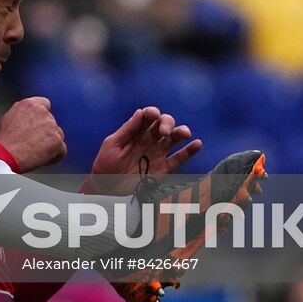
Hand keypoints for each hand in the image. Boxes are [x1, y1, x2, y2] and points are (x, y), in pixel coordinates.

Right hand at [0, 97, 67, 171]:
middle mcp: (43, 112)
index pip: (45, 104)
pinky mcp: (57, 141)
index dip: (42, 115)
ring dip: (51, 142)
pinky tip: (43, 158)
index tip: (39, 122)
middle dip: (45, 131)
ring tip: (37, 151)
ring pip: (58, 134)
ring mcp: (52, 126)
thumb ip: (23, 113)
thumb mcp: (9, 117)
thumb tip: (27, 118)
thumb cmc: (5, 140)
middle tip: (34, 141)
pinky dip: (55, 155)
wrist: (6, 154)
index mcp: (30, 104)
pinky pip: (62, 150)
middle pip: (51, 121)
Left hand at [83, 106, 200, 195]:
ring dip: (181, 132)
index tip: (152, 115)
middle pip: (164, 124)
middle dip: (167, 123)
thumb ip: (128, 129)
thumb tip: (140, 112)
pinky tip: (197, 143)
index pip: (148, 116)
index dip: (152, 112)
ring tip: (184, 133)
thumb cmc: (106, 165)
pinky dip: (189, 151)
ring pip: (174, 138)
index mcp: (136, 131)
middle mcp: (149, 140)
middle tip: (163, 131)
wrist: (107, 189)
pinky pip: (179, 158)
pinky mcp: (164, 168)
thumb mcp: (113, 144)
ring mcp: (158, 153)